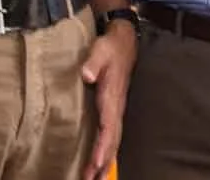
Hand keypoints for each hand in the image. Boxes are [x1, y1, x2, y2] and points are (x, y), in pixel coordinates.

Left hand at [79, 20, 136, 178]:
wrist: (124, 43)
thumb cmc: (109, 48)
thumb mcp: (100, 50)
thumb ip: (93, 62)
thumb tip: (86, 75)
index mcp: (111, 97)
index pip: (108, 126)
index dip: (103, 146)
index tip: (96, 162)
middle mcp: (115, 107)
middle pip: (112, 140)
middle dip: (103, 161)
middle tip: (92, 179)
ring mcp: (115, 109)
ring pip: (113, 140)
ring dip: (105, 159)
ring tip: (94, 177)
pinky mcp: (112, 109)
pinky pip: (111, 134)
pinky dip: (106, 149)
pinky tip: (100, 160)